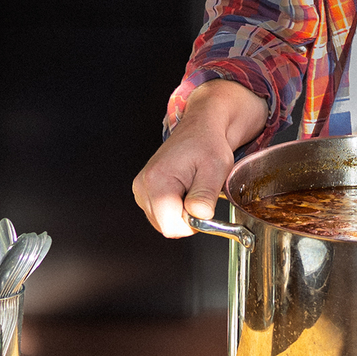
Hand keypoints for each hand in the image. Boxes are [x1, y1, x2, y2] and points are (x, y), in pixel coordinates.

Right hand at [131, 80, 267, 237]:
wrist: (201, 128)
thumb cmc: (208, 144)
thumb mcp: (215, 169)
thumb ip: (205, 195)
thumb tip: (199, 217)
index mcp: (157, 181)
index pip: (171, 227)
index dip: (192, 223)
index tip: (203, 206)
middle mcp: (143, 186)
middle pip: (166, 226)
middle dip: (187, 218)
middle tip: (199, 193)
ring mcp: (141, 189)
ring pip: (163, 222)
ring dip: (181, 213)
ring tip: (192, 188)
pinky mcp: (144, 190)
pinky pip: (161, 214)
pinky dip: (175, 208)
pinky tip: (184, 189)